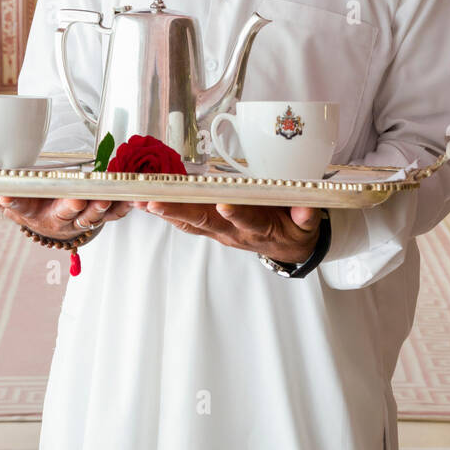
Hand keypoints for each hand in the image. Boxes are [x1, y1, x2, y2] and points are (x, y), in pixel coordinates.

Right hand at [0, 192, 131, 240]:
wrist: (57, 223)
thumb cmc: (35, 206)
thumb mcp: (13, 202)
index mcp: (33, 211)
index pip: (19, 205)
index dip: (12, 202)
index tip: (5, 197)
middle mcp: (58, 216)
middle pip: (63, 212)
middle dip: (69, 206)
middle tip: (74, 199)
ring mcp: (81, 217)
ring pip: (91, 215)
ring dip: (99, 207)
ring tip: (105, 198)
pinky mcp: (101, 214)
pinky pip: (115, 212)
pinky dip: (124, 207)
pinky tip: (131, 199)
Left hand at [132, 200, 322, 264]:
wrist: (290, 248)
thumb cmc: (295, 229)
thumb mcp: (308, 225)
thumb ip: (307, 217)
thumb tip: (307, 210)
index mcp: (261, 228)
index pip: (249, 221)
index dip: (237, 214)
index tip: (224, 204)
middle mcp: (235, 232)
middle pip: (207, 222)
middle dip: (180, 212)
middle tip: (156, 203)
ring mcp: (222, 232)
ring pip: (192, 223)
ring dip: (166, 213)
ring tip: (141, 200)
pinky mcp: (213, 229)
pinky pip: (188, 223)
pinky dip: (168, 214)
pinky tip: (147, 204)